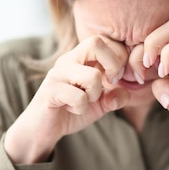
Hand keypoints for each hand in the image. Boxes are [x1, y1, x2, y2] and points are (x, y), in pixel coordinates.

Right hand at [4, 36, 129, 163]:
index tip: (116, 78)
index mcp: (80, 58)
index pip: (104, 40)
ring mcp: (57, 74)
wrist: (42, 129)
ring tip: (85, 101)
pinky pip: (78, 97)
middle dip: (113, 65)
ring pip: (93, 76)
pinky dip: (81, 108)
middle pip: (96, 43)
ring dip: (95, 94)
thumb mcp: (100, 104)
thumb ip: (116, 96)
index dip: (119, 58)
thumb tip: (127, 91)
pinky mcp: (50, 91)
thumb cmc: (70, 111)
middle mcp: (68, 60)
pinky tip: (71, 109)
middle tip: (108, 84)